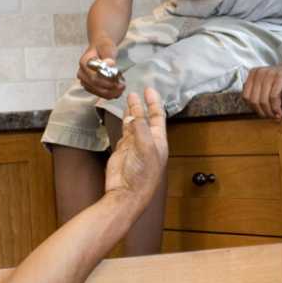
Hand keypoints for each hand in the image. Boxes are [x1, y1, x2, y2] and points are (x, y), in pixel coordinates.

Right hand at [79, 40, 124, 99]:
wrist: (100, 49)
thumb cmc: (104, 47)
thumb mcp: (107, 47)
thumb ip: (108, 55)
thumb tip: (109, 64)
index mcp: (84, 63)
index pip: (94, 77)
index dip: (107, 80)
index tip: (118, 78)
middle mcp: (82, 74)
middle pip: (96, 86)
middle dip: (111, 87)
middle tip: (123, 84)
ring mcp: (85, 82)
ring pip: (99, 93)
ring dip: (113, 92)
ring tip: (122, 86)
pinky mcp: (91, 88)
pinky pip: (102, 95)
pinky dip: (111, 94)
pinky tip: (118, 89)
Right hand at [104, 88, 167, 203]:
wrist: (125, 193)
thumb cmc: (141, 174)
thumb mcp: (145, 147)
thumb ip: (141, 128)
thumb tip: (135, 114)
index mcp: (158, 141)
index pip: (158, 117)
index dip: (154, 103)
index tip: (149, 89)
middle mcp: (148, 141)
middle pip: (146, 118)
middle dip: (142, 105)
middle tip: (137, 91)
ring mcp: (134, 145)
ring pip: (133, 123)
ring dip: (131, 111)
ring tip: (129, 97)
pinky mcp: (122, 150)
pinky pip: (124, 132)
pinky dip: (123, 122)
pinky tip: (123, 114)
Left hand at [243, 60, 281, 120]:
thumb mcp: (269, 83)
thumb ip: (258, 91)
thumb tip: (253, 107)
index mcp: (254, 73)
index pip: (245, 96)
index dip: (253, 108)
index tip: (262, 113)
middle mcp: (259, 72)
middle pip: (253, 100)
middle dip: (261, 112)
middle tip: (270, 117)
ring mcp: (270, 74)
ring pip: (262, 100)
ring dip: (269, 112)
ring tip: (276, 116)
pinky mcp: (280, 77)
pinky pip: (273, 96)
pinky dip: (276, 107)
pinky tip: (280, 112)